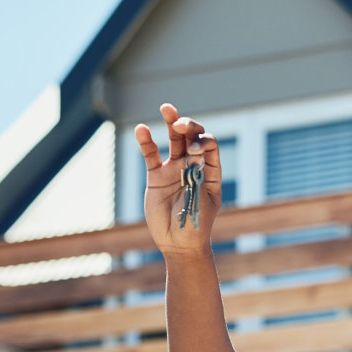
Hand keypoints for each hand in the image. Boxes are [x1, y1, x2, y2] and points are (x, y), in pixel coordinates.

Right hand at [134, 103, 221, 257]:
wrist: (178, 244)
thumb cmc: (196, 225)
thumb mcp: (201, 200)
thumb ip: (197, 174)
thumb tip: (194, 150)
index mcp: (210, 172)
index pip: (209, 146)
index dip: (203, 141)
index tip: (194, 150)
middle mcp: (193, 167)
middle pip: (192, 138)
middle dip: (188, 126)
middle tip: (179, 124)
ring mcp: (174, 170)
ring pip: (173, 140)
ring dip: (171, 123)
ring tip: (166, 107)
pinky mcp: (156, 176)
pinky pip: (151, 154)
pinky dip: (146, 141)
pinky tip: (141, 129)